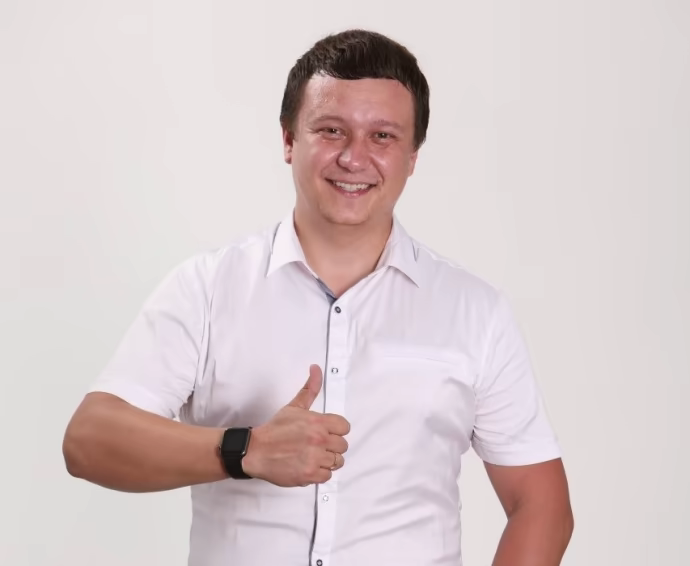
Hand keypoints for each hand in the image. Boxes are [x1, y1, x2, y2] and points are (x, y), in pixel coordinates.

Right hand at [242, 364, 350, 486]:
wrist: (256, 451)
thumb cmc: (275, 430)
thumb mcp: (294, 407)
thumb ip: (310, 389)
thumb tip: (316, 369)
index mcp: (318, 421)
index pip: (344, 427)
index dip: (336, 430)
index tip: (326, 432)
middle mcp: (319, 439)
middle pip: (343, 446)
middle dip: (331, 446)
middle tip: (317, 445)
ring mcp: (315, 458)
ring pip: (337, 461)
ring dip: (326, 460)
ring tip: (312, 456)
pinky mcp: (310, 474)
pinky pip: (327, 476)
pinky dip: (319, 473)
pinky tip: (308, 465)